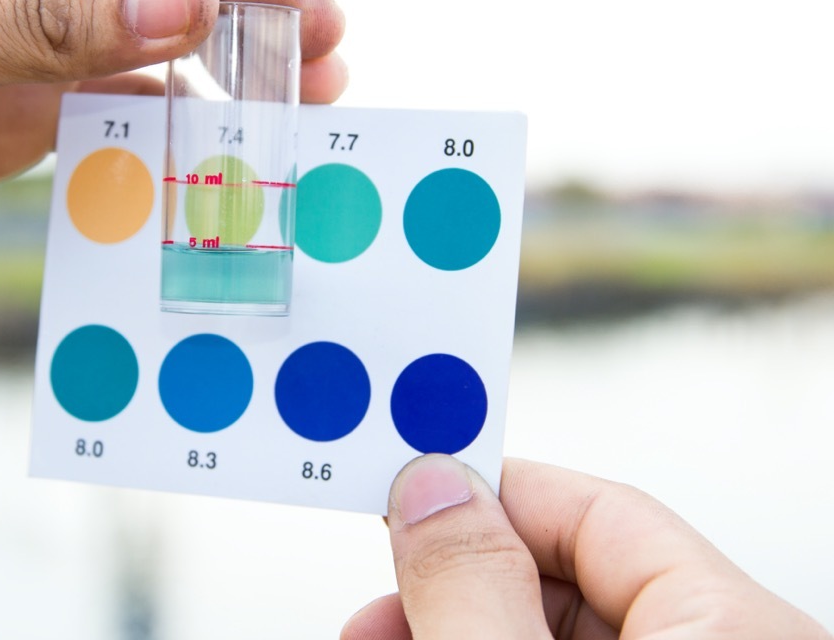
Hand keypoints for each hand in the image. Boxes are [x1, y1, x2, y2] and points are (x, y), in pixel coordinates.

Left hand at [0, 0, 345, 262]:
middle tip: (324, 67)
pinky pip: (100, 111)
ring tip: (285, 117)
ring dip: (211, 79)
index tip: (309, 14)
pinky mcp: (0, 103)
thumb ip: (50, 15)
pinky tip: (200, 161)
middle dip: (243, 13)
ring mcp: (7, 25)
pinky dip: (153, 137)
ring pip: (138, 41)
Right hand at [343, 456, 830, 638]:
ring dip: (452, 627)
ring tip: (376, 638)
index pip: (601, 512)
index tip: (401, 489)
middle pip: (570, 579)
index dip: (489, 491)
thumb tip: (429, 486)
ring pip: (551, 635)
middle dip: (452, 581)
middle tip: (375, 604)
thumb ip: (476, 588)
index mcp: (736, 632)